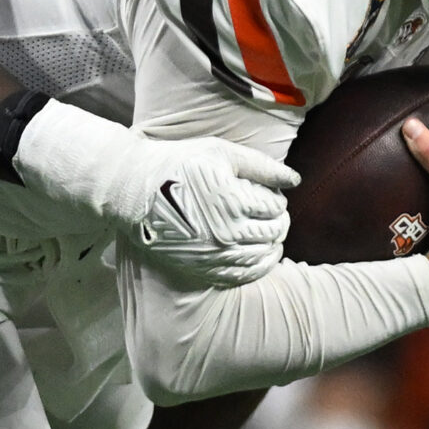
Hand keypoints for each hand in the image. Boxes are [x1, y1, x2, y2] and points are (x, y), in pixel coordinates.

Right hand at [15, 100, 297, 286]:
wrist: (133, 191)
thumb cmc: (176, 164)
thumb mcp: (219, 153)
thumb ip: (261, 166)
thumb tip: (295, 180)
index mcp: (233, 201)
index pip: (276, 206)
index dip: (277, 199)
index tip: (270, 195)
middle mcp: (227, 233)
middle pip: (274, 232)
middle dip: (280, 221)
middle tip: (274, 214)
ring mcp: (215, 255)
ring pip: (263, 257)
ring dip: (273, 245)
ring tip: (270, 234)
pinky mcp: (204, 269)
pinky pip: (243, 276)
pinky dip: (259, 267)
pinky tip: (260, 256)